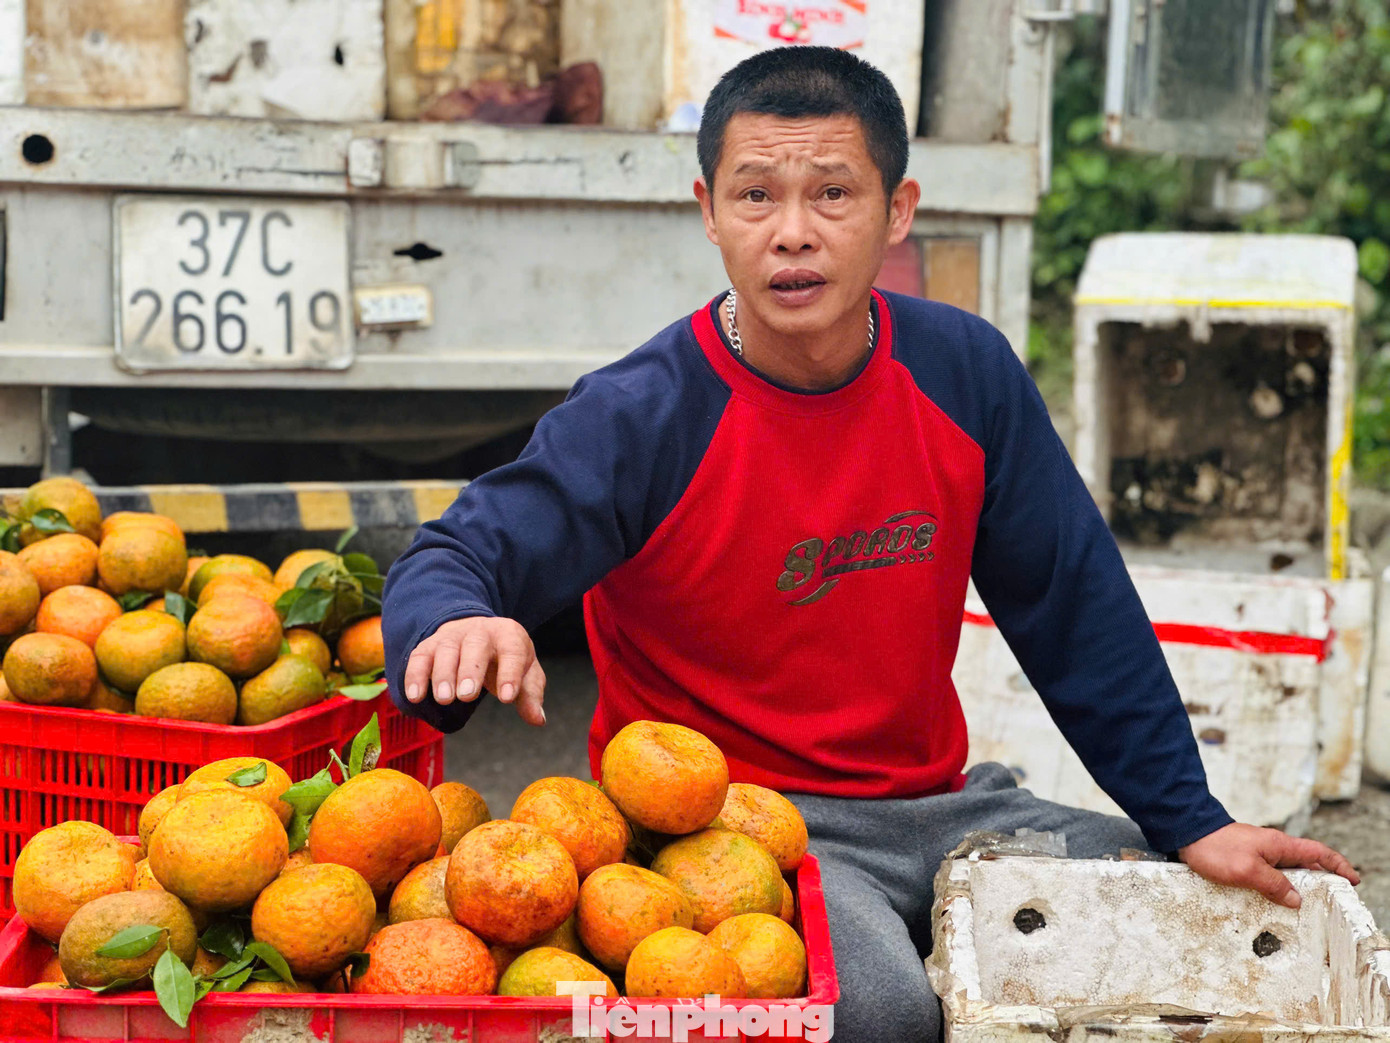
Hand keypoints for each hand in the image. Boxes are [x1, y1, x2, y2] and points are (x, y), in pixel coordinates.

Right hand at [402, 616, 545, 725]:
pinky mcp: (429, 645)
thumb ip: (530, 694)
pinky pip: (420, 657)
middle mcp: (479, 631)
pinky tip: (415, 696)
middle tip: (467, 696)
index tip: (507, 697)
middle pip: (475, 646)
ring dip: (443, 674)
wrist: (478, 631)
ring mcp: (452, 636)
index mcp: (509, 635)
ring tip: (444, 699)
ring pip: (446, 650)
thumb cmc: (505, 657)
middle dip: (470, 670)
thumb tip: (538, 719)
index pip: (512, 651)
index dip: (510, 673)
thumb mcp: (525, 671)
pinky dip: (415, 675)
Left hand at [1178, 822, 1358, 908]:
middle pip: (1305, 863)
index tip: (1352, 879)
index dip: (1338, 865)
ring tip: (1304, 905)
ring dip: (1297, 884)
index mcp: (1280, 845)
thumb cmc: (1216, 848)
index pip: (1318, 853)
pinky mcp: (1245, 858)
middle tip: (1330, 899)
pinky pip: (1269, 873)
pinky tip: (1274, 899)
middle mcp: (1273, 847)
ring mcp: (1259, 852)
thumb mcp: (1248, 871)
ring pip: (1286, 870)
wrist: (1186, 833)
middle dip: (1320, 880)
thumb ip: (1274, 885)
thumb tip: (1297, 899)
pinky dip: (1277, 885)